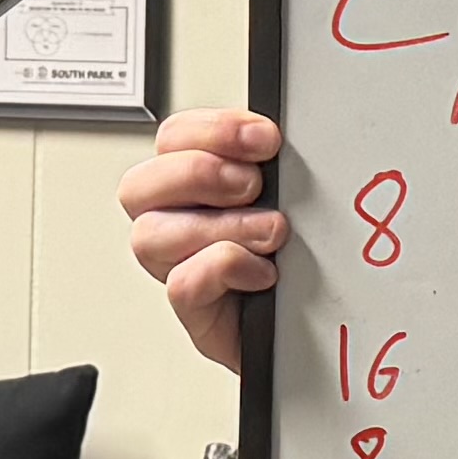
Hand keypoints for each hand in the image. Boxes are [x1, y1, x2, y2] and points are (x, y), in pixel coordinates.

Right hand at [121, 107, 287, 369]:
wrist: (319, 328)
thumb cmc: (304, 260)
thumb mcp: (296, 198)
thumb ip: (276, 167)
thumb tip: (279, 139)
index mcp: (196, 184)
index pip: (172, 139)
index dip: (213, 130)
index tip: (266, 139)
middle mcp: (177, 224)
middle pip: (138, 186)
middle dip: (199, 174)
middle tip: (253, 185)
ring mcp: (180, 270)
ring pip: (149, 237)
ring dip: (219, 226)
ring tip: (271, 233)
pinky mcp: (197, 314)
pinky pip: (181, 286)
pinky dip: (224, 269)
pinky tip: (263, 273)